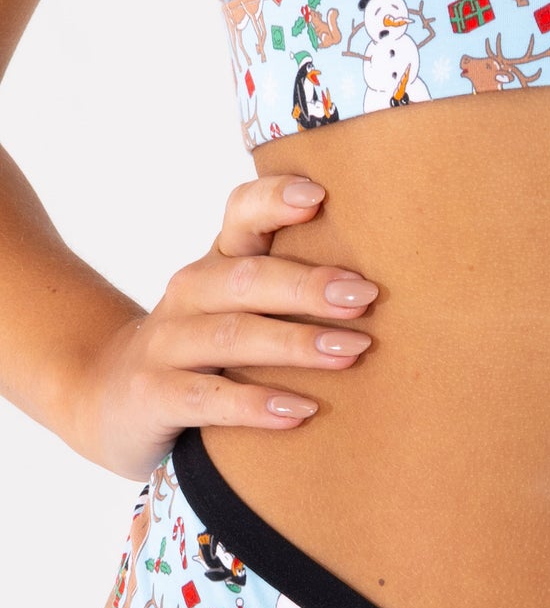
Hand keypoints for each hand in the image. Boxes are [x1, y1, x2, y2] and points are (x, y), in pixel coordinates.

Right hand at [66, 174, 377, 478]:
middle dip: (308, 285)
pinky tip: (299, 412)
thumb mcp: (234, 313)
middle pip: (246, 279)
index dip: (273, 201)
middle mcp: (188, 295)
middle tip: (366, 295)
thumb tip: (384, 289)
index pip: (239, 216)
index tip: (320, 196)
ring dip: (295, 343)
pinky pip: (209, 397)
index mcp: (215, 267)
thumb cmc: (200, 355)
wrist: (108, 402)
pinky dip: (255, 403)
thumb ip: (287, 296)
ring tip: (352, 351)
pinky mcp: (154, 395)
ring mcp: (167, 345)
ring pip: (232, 335)